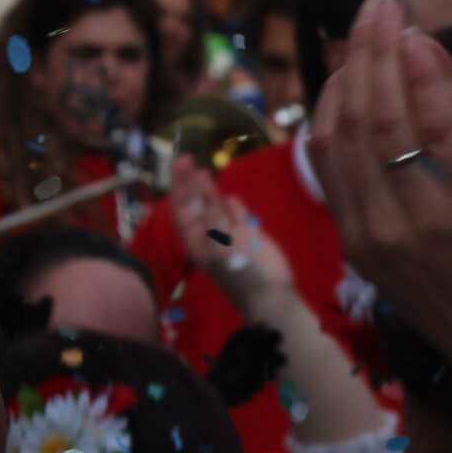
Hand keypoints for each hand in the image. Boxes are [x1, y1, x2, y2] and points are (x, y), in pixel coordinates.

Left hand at [169, 155, 296, 316]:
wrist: (271, 294)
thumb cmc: (242, 272)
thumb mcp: (222, 241)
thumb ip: (212, 211)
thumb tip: (201, 181)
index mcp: (196, 239)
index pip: (182, 206)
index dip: (180, 184)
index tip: (181, 162)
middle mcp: (209, 233)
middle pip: (196, 203)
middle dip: (191, 182)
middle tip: (189, 158)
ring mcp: (228, 233)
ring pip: (215, 206)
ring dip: (210, 190)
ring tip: (206, 172)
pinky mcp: (248, 234)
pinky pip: (236, 214)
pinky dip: (233, 205)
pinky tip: (232, 200)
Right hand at [310, 0, 451, 397]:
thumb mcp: (427, 262)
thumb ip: (408, 203)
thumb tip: (406, 136)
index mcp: (362, 240)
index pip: (327, 145)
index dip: (340, 86)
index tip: (362, 47)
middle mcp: (378, 227)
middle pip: (347, 119)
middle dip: (357, 53)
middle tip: (376, 4)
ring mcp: (421, 218)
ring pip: (384, 115)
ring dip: (386, 52)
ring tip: (398, 8)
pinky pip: (437, 130)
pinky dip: (427, 81)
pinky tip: (431, 43)